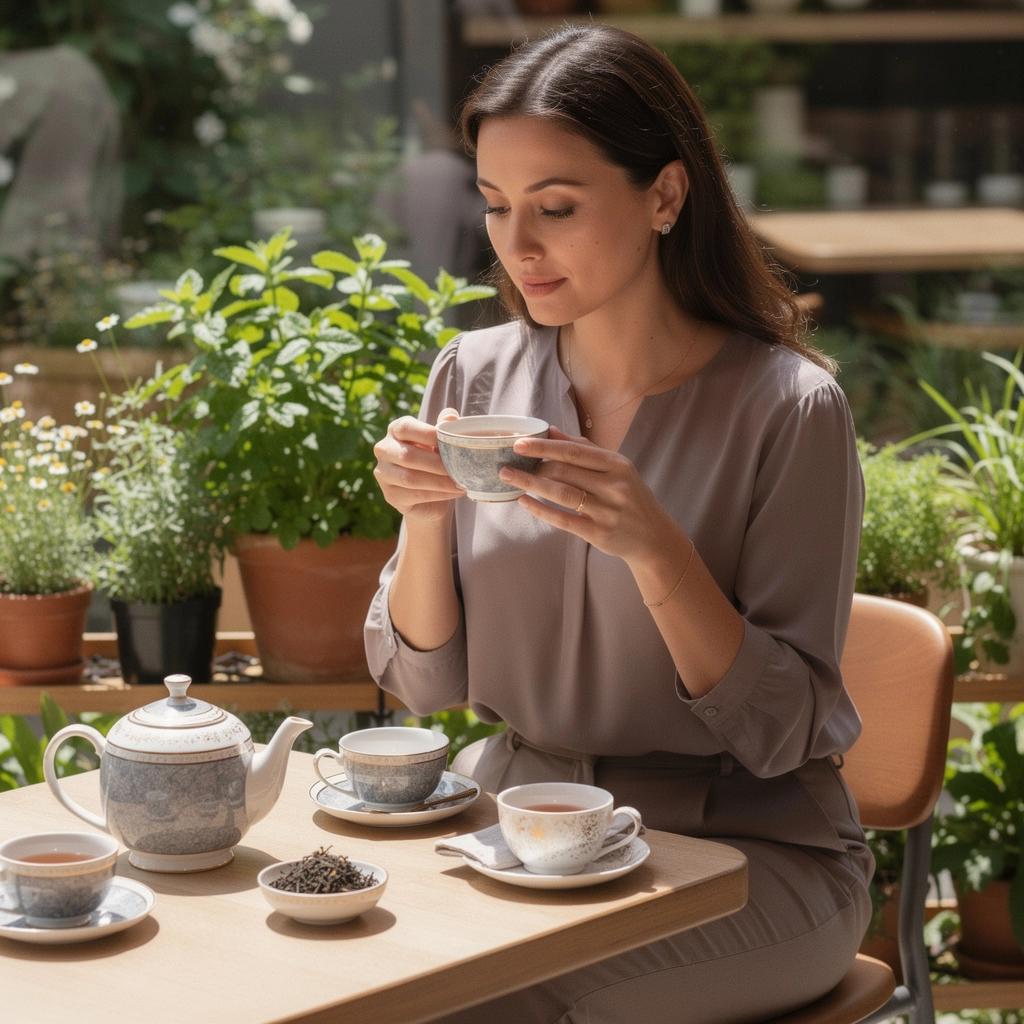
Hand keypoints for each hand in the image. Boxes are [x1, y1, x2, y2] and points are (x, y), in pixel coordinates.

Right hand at [372, 409, 464, 522]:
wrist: (429, 493)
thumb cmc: (434, 459)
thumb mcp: (440, 441)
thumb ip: (444, 427)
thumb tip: (451, 416)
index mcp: (395, 430)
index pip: (406, 428)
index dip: (428, 434)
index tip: (451, 442)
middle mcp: (384, 450)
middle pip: (407, 456)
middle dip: (437, 464)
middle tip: (460, 469)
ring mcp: (384, 474)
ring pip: (410, 478)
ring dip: (439, 482)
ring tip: (460, 483)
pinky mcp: (390, 495)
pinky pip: (415, 495)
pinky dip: (438, 494)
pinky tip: (453, 492)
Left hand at [499, 427, 681, 566]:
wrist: (653, 537)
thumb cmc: (630, 498)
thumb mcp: (616, 469)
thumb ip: (585, 449)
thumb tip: (552, 431)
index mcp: (617, 464)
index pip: (574, 451)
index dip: (544, 446)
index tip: (519, 443)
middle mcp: (614, 486)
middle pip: (564, 471)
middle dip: (532, 466)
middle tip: (506, 462)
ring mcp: (606, 511)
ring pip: (561, 493)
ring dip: (530, 485)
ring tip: (508, 478)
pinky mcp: (598, 533)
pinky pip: (563, 519)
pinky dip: (540, 510)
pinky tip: (523, 502)